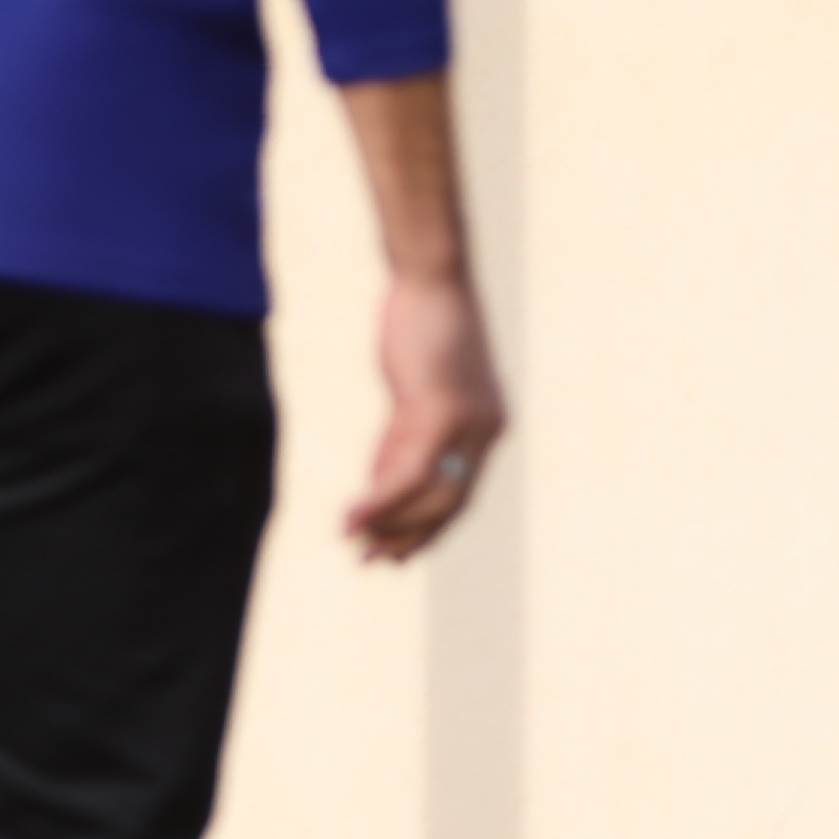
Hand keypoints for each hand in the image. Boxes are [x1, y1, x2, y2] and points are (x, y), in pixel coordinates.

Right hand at [342, 264, 503, 563]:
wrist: (431, 277)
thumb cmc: (420, 323)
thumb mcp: (415, 389)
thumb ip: (405, 434)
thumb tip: (382, 478)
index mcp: (487, 427)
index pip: (460, 491)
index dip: (428, 525)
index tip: (396, 549)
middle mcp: (487, 431)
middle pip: (451, 503)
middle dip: (411, 536)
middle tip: (373, 561)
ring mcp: (469, 424)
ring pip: (430, 496)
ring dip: (390, 525)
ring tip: (354, 544)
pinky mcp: (441, 413)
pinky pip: (408, 473)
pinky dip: (378, 501)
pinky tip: (350, 517)